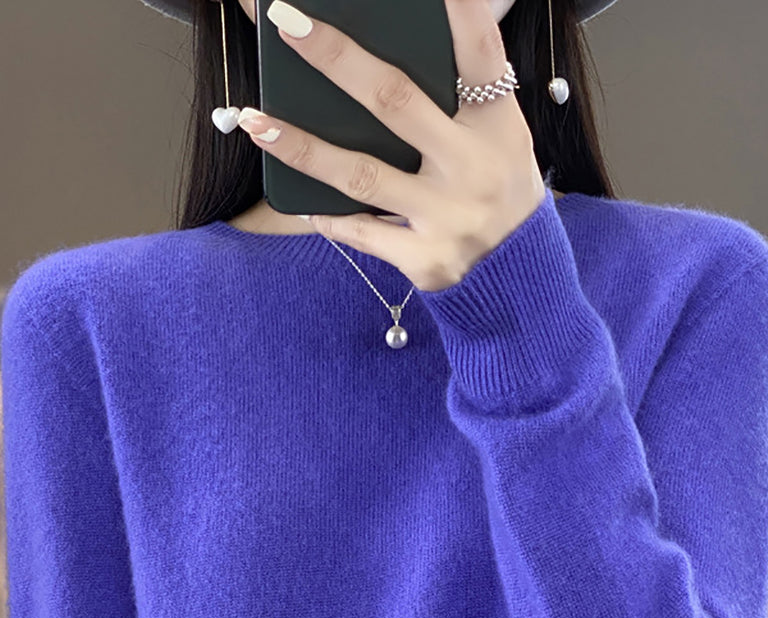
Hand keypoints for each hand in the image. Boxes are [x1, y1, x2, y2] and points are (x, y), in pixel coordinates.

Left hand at [238, 0, 546, 292]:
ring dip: (302, 147)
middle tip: (286, 24)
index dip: (458, 12)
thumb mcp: (499, 138)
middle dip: (336, 60)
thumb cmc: (496, 189)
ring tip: (255, 121)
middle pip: (395, 102)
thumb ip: (459, 98)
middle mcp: (474, 168)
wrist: (517, 278)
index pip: (480, 55)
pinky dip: (329, 216)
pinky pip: (362, 233)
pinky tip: (302, 202)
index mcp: (498, 126)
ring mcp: (448, 218)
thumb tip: (380, 57)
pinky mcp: (426, 260)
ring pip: (361, 174)